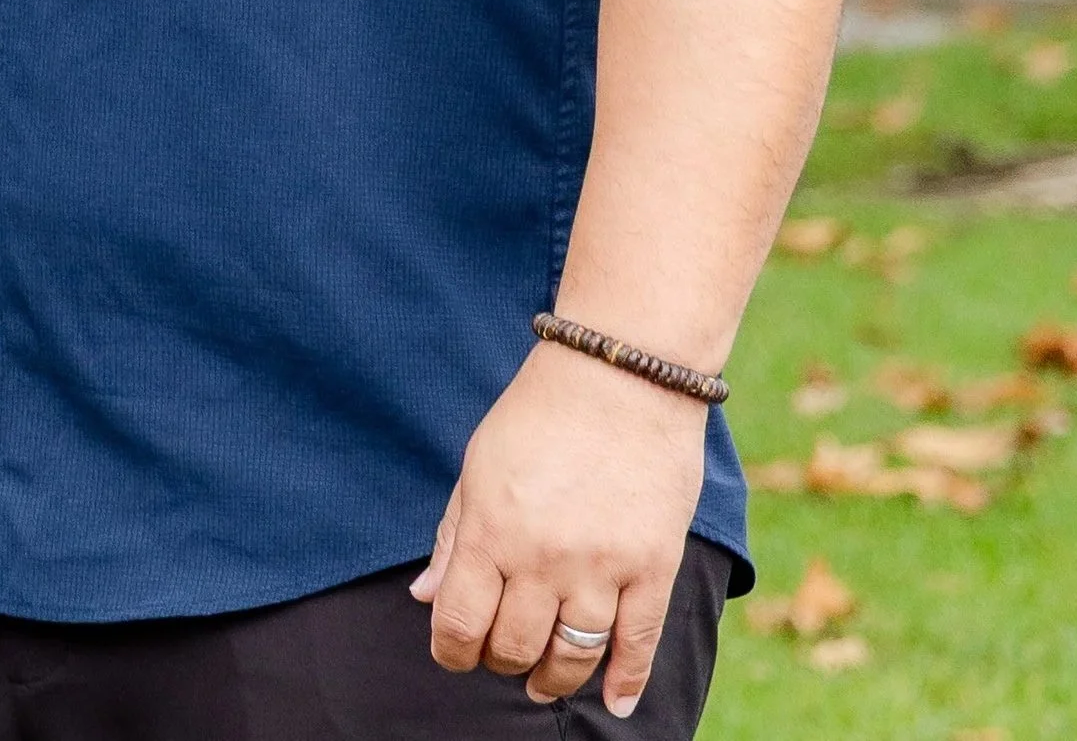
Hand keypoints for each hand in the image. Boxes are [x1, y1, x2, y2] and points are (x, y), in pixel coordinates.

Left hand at [409, 340, 706, 717]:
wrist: (619, 375)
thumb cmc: (538, 414)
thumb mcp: (478, 465)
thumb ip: (451, 534)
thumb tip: (424, 598)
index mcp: (490, 529)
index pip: (458, 623)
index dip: (452, 650)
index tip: (457, 649)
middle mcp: (541, 558)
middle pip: (513, 649)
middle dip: (501, 661)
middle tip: (504, 652)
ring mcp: (601, 567)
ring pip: (571, 658)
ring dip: (553, 679)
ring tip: (545, 679)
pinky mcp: (652, 567)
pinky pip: (639, 644)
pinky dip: (627, 682)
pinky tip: (615, 701)